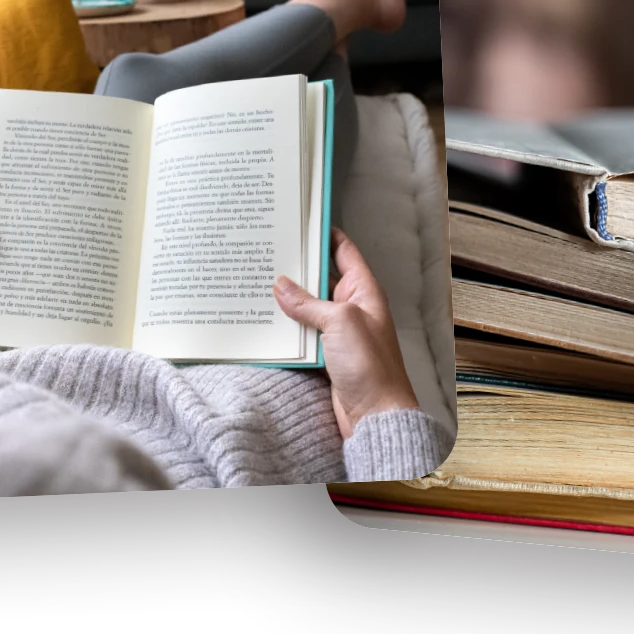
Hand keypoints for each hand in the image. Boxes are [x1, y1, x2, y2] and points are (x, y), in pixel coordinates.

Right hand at [273, 228, 419, 439]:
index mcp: (364, 290)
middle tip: (268, 250)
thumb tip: (281, 285)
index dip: (324, 233)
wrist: (375, 414)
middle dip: (297, 266)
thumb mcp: (340, 322)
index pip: (343, 250)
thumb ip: (308, 303)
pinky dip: (287, 326)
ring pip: (309, 305)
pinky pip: (304, 332)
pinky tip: (266, 319)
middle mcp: (352, 306)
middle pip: (321, 277)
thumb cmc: (371, 366)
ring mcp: (339, 331)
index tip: (300, 220)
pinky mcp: (327, 353)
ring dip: (288, 298)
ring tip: (258, 280)